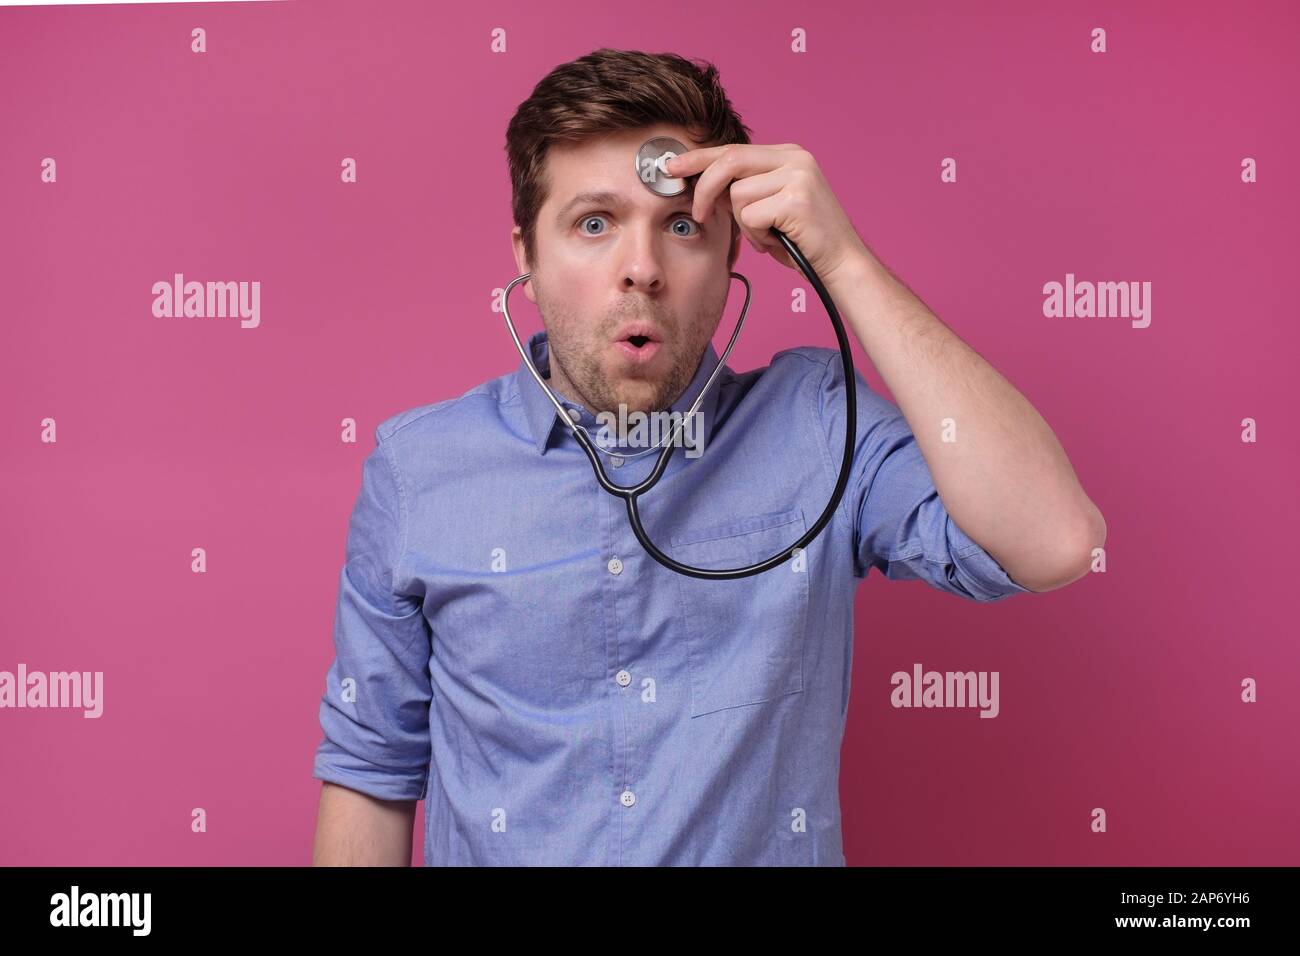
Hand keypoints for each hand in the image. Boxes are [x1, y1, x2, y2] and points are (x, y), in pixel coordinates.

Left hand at [666, 143, 870, 286]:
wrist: (841, 264)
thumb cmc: (802, 241)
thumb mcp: (769, 208)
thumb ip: (742, 191)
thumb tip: (703, 186)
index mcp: (788, 155)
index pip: (733, 150)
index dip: (699, 159)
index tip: (672, 167)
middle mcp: (795, 158)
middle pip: (730, 162)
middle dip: (705, 189)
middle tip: (699, 215)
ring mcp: (798, 176)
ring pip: (738, 195)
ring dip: (745, 225)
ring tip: (767, 236)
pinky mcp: (796, 199)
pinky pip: (751, 216)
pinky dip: (757, 236)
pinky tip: (777, 241)